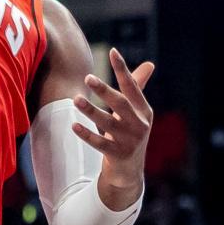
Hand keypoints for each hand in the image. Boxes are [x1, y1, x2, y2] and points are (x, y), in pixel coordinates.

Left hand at [73, 48, 153, 194]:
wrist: (130, 172)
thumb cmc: (130, 135)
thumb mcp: (137, 113)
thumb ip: (138, 88)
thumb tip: (150, 64)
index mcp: (144, 111)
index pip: (132, 87)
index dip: (122, 69)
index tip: (112, 52)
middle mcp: (139, 125)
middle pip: (120, 104)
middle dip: (104, 91)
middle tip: (87, 78)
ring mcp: (129, 141)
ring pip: (107, 123)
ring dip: (91, 111)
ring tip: (76, 99)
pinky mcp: (118, 155)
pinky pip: (99, 143)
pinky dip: (87, 134)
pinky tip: (74, 126)